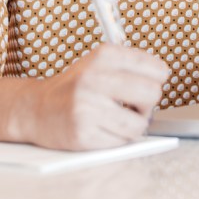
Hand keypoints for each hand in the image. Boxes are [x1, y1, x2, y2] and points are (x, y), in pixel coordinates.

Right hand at [27, 45, 169, 150]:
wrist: (35, 109)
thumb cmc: (73, 88)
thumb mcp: (98, 63)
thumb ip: (130, 66)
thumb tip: (163, 76)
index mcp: (103, 56)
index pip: (156, 69)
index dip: (156, 81)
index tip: (147, 84)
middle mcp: (94, 78)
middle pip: (152, 94)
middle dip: (147, 105)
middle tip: (134, 106)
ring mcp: (87, 107)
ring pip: (139, 124)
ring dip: (132, 126)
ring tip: (115, 119)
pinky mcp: (82, 133)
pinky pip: (121, 142)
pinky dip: (116, 139)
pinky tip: (101, 128)